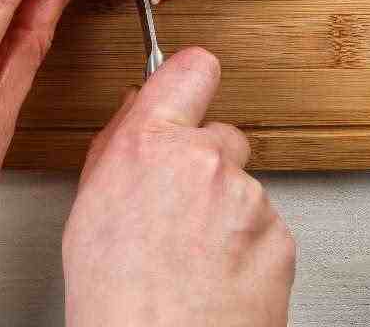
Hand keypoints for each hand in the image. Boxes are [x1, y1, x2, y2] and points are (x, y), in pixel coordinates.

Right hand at [62, 48, 296, 325]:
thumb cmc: (117, 300)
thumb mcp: (89, 209)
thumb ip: (117, 146)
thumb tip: (134, 111)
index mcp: (151, 144)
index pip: (191, 69)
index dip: (190, 80)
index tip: (189, 86)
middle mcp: (206, 160)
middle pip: (221, 136)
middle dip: (207, 163)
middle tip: (179, 209)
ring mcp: (249, 198)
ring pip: (243, 187)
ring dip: (226, 212)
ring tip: (193, 257)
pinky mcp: (281, 235)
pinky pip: (266, 226)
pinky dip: (248, 246)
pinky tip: (217, 275)